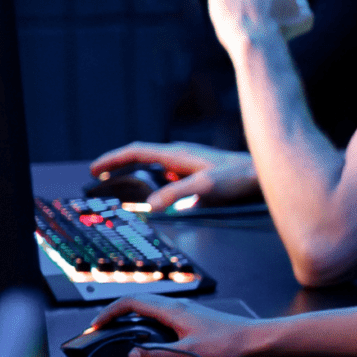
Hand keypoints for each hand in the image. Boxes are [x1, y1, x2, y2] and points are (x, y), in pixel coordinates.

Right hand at [89, 142, 259, 210]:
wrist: (261, 175)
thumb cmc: (238, 176)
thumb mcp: (206, 187)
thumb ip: (177, 195)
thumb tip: (151, 206)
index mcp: (177, 155)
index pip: (137, 151)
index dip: (113, 159)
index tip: (95, 168)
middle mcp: (180, 156)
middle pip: (141, 155)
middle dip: (118, 163)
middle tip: (99, 174)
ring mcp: (187, 163)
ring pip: (153, 164)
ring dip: (133, 170)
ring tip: (118, 181)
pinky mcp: (195, 173)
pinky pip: (165, 174)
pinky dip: (151, 180)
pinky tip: (153, 191)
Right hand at [91, 295, 266, 356]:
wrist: (256, 339)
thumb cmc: (229, 343)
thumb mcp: (188, 353)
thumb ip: (157, 355)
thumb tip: (130, 355)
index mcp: (174, 310)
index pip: (132, 302)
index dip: (109, 312)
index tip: (95, 325)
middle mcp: (178, 306)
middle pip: (138, 303)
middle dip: (116, 315)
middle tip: (101, 330)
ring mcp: (185, 311)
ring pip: (149, 309)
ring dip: (131, 319)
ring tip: (118, 334)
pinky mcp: (192, 318)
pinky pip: (160, 316)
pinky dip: (146, 324)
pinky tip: (146, 338)